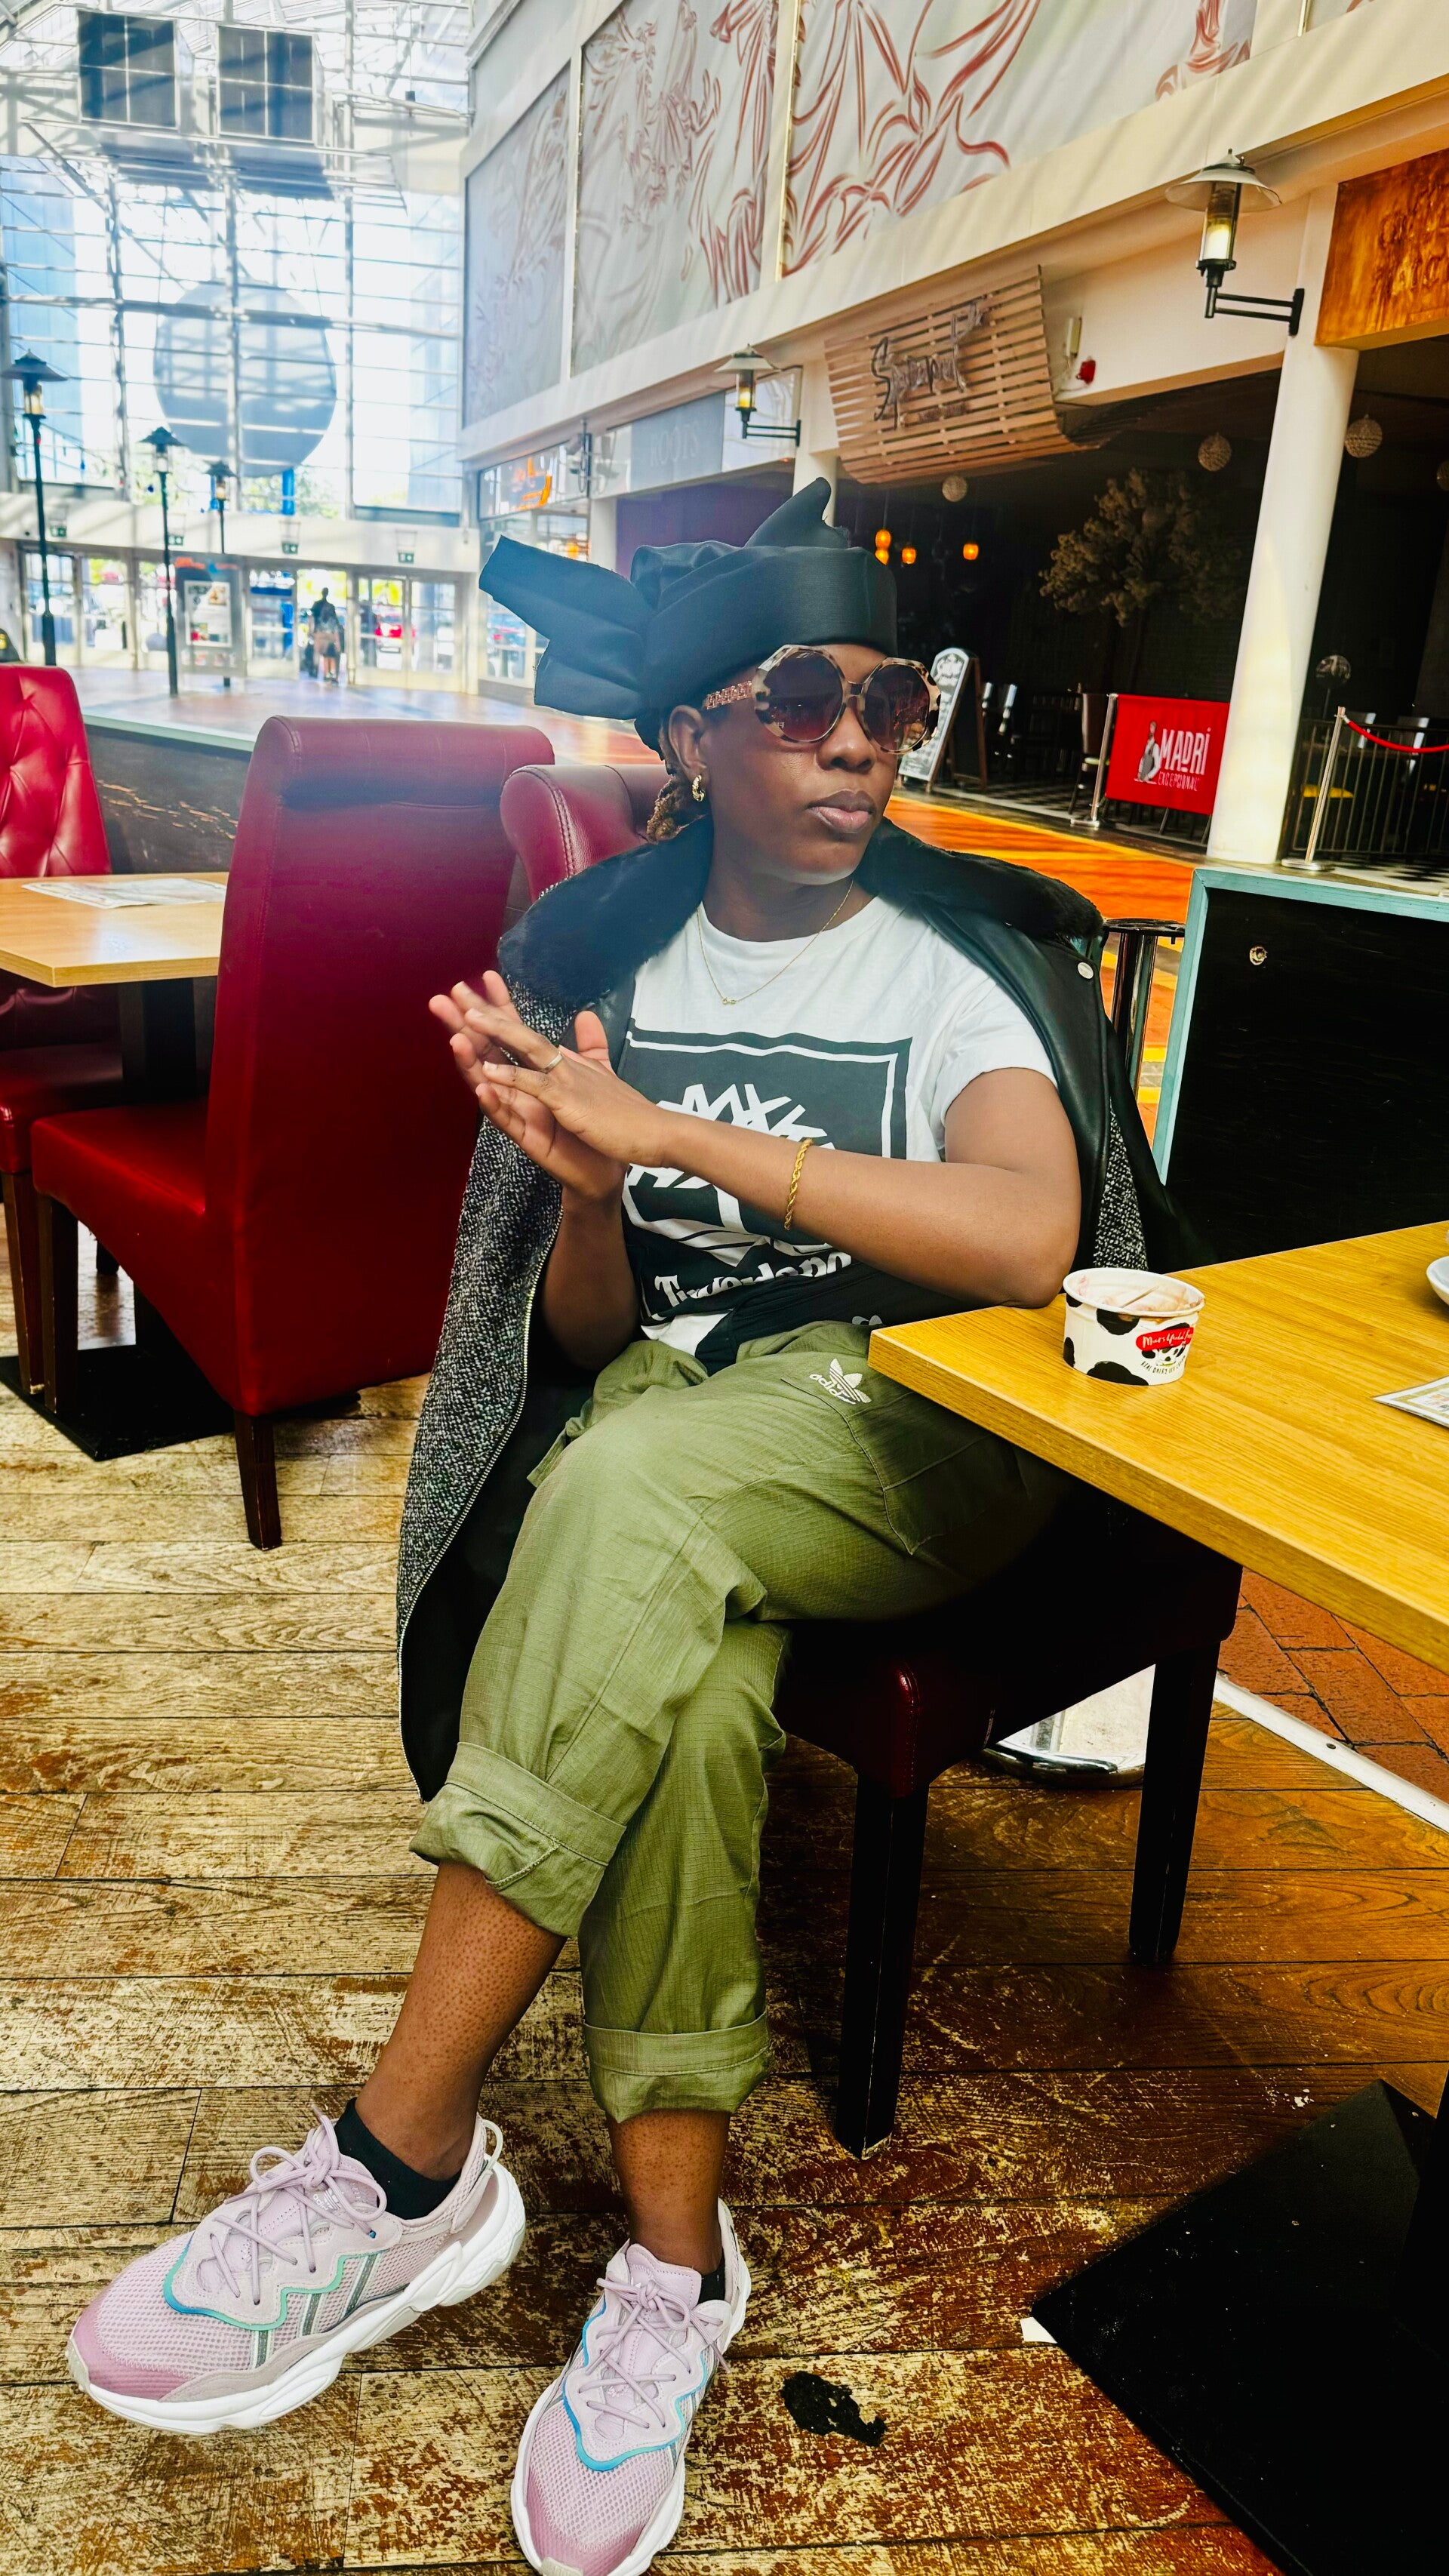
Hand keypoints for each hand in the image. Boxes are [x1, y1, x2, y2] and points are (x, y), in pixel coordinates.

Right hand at [429, 973, 660, 1201]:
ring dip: (470, 1061)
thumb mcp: (592, 1078)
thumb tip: (585, 1015)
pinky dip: (494, 1103)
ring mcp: (520, 1113)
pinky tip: (482, 1087)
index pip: (512, 1032)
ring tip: (455, 1039)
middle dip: (465, 1026)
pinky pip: (505, 1119)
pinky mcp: (526, 1138)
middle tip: (440, 1000)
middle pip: (487, 1051)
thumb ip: (588, 1047)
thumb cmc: (594, 1124)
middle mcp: (519, 1089)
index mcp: (533, 1072)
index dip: (500, 1006)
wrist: (607, 1166)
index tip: (486, 976)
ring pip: (487, 1083)